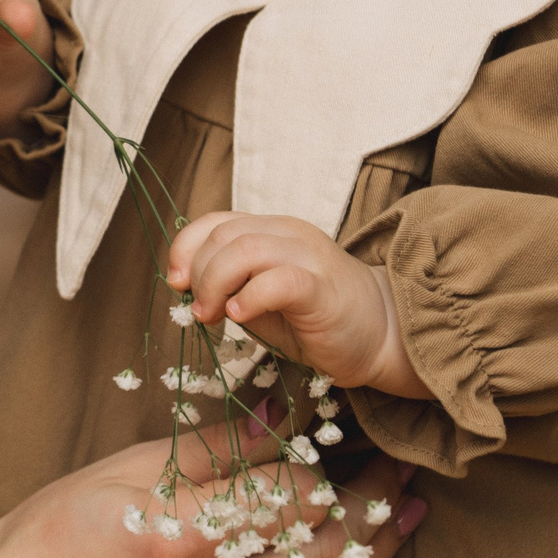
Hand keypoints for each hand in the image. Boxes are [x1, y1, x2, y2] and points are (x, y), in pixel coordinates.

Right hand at [0, 436, 422, 557]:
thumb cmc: (53, 533)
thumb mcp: (127, 468)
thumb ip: (215, 446)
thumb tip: (284, 412)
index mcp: (183, 536)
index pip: (298, 494)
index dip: (340, 463)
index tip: (363, 442)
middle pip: (327, 549)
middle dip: (375, 505)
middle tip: (400, 475)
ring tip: (399, 526)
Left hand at [168, 212, 426, 396]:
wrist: (381, 334)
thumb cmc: (317, 319)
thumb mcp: (261, 298)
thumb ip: (229, 285)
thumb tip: (184, 286)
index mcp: (271, 231)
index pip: (215, 222)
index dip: (185, 248)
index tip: (176, 283)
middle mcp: (289, 234)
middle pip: (224, 235)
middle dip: (198, 273)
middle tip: (200, 312)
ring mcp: (308, 257)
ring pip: (245, 249)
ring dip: (215, 284)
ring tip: (214, 317)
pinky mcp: (322, 287)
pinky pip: (278, 280)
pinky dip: (249, 297)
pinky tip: (240, 316)